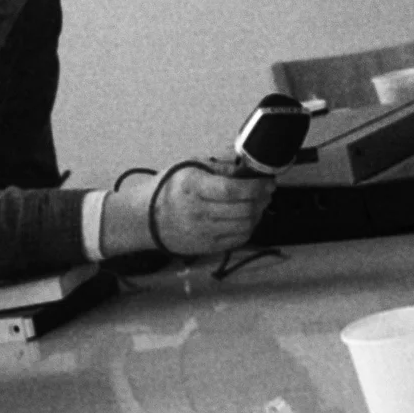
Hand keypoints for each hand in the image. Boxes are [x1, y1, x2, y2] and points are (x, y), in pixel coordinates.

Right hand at [149, 165, 274, 255]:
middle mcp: (198, 212)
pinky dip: (249, 227)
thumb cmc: (169, 187)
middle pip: (243, 209)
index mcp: (193, 187)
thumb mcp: (190, 166)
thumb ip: (221, 165)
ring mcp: (202, 232)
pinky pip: (238, 239)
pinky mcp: (206, 246)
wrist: (146, 217)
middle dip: (262, 199)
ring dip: (258, 213)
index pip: (232, 190)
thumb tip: (247, 166)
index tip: (267, 181)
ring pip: (245, 226)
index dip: (256, 186)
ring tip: (258, 203)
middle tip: (266, 191)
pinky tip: (247, 217)